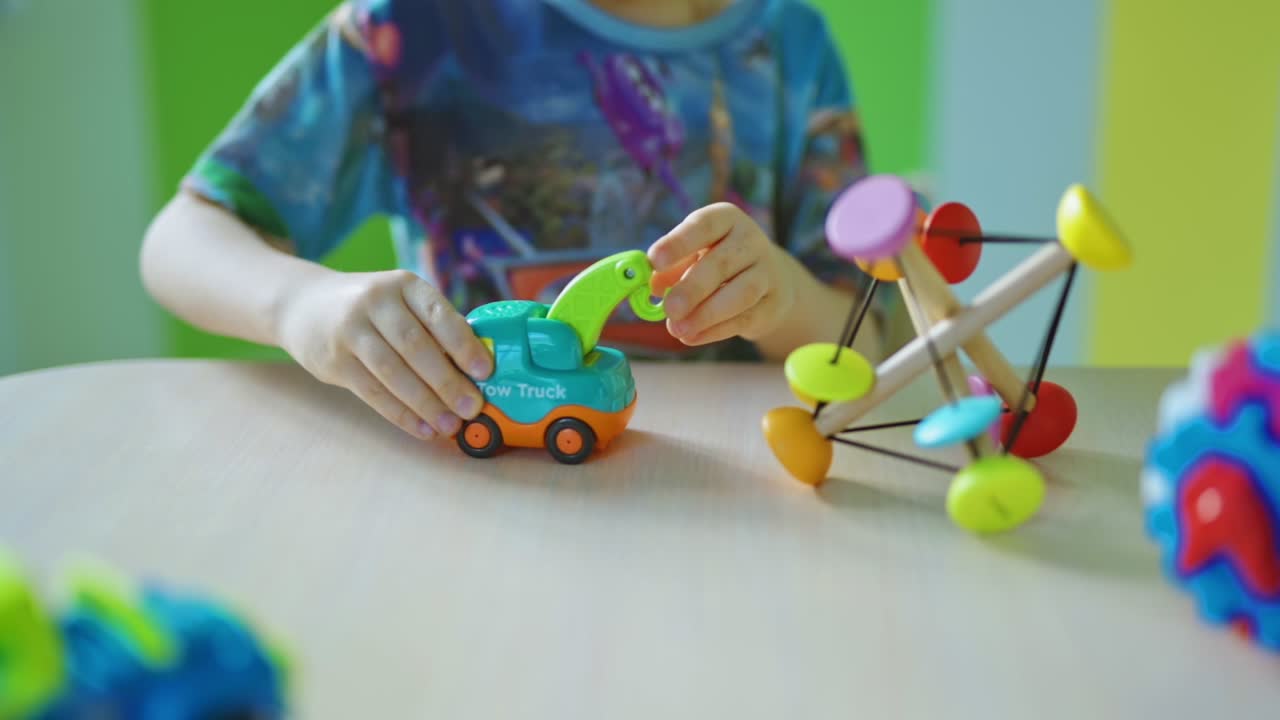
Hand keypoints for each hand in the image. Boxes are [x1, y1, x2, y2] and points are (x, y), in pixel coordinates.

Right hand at [276, 269, 492, 439]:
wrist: (304, 304)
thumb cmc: (372, 309)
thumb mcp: (401, 301)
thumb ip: (433, 327)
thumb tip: (475, 370)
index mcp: (403, 285)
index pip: (438, 314)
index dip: (463, 344)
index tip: (485, 371)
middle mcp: (375, 302)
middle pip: (415, 347)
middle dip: (447, 382)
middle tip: (471, 408)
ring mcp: (350, 331)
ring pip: (393, 372)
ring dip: (425, 404)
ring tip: (450, 425)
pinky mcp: (334, 360)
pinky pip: (372, 392)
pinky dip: (400, 414)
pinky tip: (422, 428)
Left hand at [648, 203, 795, 344]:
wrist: (771, 280)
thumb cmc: (719, 262)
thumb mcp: (694, 256)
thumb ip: (671, 268)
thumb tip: (652, 286)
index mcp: (725, 219)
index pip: (703, 226)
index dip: (678, 242)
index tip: (655, 261)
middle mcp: (750, 241)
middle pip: (722, 263)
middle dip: (693, 288)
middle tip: (669, 309)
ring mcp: (766, 272)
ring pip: (740, 293)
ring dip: (706, 314)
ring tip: (678, 329)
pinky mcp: (772, 304)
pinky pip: (745, 318)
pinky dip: (716, 331)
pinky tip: (692, 337)